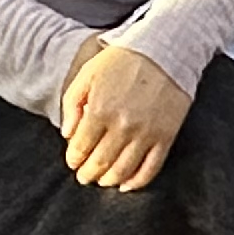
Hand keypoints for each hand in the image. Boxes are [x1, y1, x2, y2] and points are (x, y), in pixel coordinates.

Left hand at [57, 35, 193, 190]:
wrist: (164, 50)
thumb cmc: (122, 60)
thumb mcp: (87, 75)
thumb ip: (72, 105)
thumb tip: (67, 135)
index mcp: (99, 110)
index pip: (80, 148)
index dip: (74, 159)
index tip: (73, 162)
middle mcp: (122, 126)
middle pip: (100, 163)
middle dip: (88, 173)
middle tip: (84, 176)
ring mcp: (146, 134)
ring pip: (123, 171)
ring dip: (108, 180)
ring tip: (102, 180)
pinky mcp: (166, 137)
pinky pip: (150, 169)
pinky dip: (136, 182)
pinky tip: (126, 184)